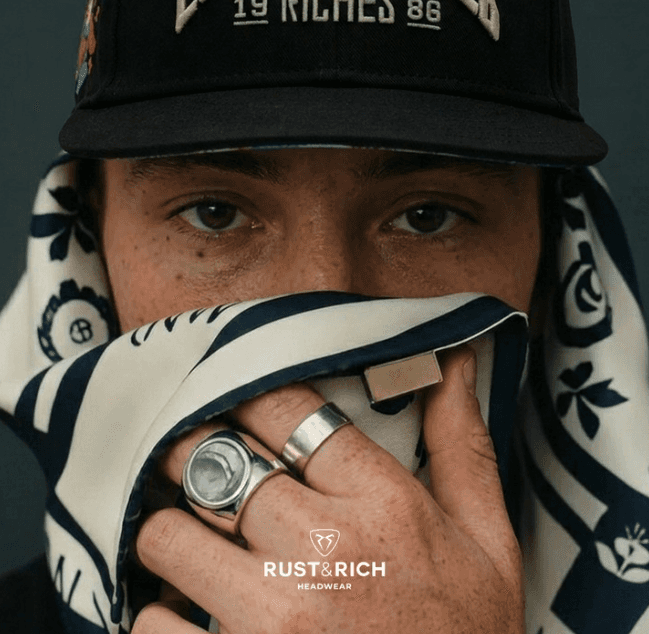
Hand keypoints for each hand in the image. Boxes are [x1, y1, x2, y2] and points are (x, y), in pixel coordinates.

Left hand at [133, 346, 523, 633]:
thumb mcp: (488, 542)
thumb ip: (462, 445)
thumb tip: (455, 358)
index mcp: (383, 506)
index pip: (285, 409)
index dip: (244, 394)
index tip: (229, 398)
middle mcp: (323, 552)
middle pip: (212, 462)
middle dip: (193, 454)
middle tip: (192, 459)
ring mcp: (271, 620)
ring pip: (168, 535)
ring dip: (172, 536)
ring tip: (194, 544)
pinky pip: (151, 623)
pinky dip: (161, 615)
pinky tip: (194, 616)